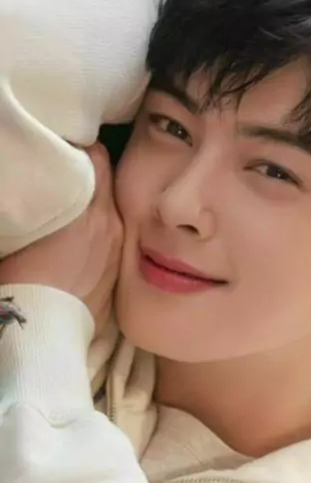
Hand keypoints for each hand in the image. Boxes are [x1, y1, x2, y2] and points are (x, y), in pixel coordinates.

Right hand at [0, 142, 123, 336]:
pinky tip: (81, 241)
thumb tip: (35, 184)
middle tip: (66, 171)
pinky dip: (100, 234)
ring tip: (74, 207)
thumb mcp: (24, 229)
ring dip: (96, 205)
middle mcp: (112, 226)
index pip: (97, 156)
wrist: (40, 335)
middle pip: (107, 182)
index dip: (80, 148)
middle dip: (89, 174)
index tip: (64, 147)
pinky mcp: (115, 277)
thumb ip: (37, 201)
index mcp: (90, 209)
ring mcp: (117, 252)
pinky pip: (111, 242)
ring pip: (112, 212)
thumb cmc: (21, 281)